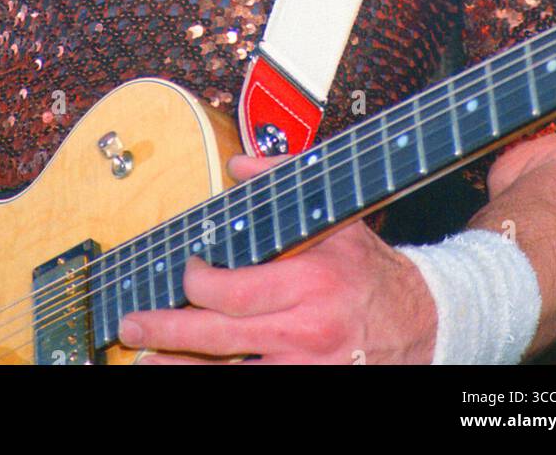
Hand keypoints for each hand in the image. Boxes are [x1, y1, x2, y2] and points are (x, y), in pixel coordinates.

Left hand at [118, 153, 438, 364]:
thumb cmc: (372, 270)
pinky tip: (194, 376)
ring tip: (145, 361)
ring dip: (182, 370)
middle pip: (217, 340)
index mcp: (307, 284)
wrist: (423, 321)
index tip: (187, 270)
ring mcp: (306, 369)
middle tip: (131, 323)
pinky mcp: (311, 388)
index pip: (230, 292)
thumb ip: (281, 184)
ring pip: (228, 376)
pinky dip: (221, 383)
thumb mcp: (334, 219)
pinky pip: (256, 391)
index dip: (195, 283)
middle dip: (166, 332)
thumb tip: (237, 164)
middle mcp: (303, 332)